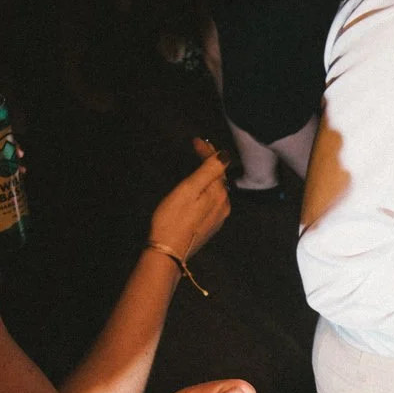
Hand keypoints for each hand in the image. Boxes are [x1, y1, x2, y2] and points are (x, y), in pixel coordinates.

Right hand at [149, 139, 230, 257]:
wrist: (168, 252)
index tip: (195, 140)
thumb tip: (225, 155)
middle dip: (211, 161)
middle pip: (219, 177)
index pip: (219, 165)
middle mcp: (224, 205)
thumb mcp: (189, 189)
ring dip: (210, 175)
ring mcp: (218, 217)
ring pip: (217, 189)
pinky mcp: (210, 226)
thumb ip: (208, 171)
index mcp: (219, 194)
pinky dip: (207, 189)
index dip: (207, 151)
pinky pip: (213, 201)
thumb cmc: (173, 218)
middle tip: (198, 148)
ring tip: (199, 164)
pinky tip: (199, 188)